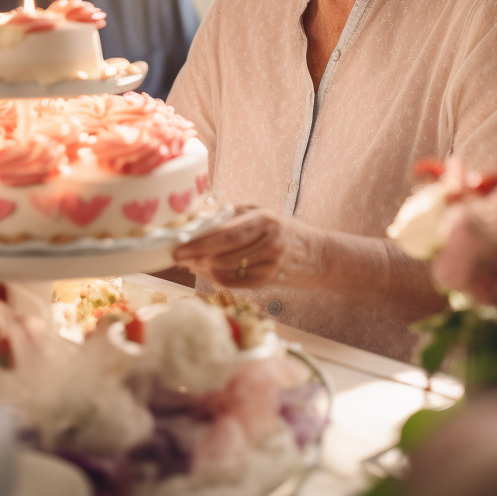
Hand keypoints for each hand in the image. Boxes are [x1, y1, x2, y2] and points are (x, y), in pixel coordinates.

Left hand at [172, 207, 317, 289]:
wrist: (319, 255)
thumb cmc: (286, 230)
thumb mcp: (264, 214)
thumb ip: (235, 215)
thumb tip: (199, 221)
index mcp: (266, 220)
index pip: (227, 233)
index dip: (200, 241)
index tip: (179, 245)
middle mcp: (270, 242)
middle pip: (224, 253)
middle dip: (196, 256)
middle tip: (178, 257)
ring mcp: (271, 264)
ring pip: (227, 270)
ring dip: (204, 267)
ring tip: (190, 262)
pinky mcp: (270, 281)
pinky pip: (236, 283)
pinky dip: (218, 277)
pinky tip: (208, 271)